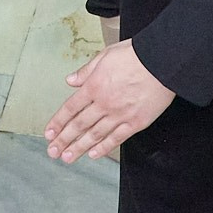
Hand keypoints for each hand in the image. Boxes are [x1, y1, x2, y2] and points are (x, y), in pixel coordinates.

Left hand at [46, 40, 174, 162]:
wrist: (163, 62)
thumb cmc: (137, 55)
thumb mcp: (106, 55)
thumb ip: (86, 71)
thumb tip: (71, 80)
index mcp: (94, 86)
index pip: (70, 108)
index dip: (58, 122)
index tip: (49, 133)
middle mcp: (104, 103)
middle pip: (79, 125)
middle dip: (64, 140)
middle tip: (53, 151)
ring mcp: (120, 115)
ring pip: (95, 135)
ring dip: (79, 148)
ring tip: (68, 157)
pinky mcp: (136, 122)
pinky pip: (116, 138)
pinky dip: (103, 148)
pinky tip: (94, 154)